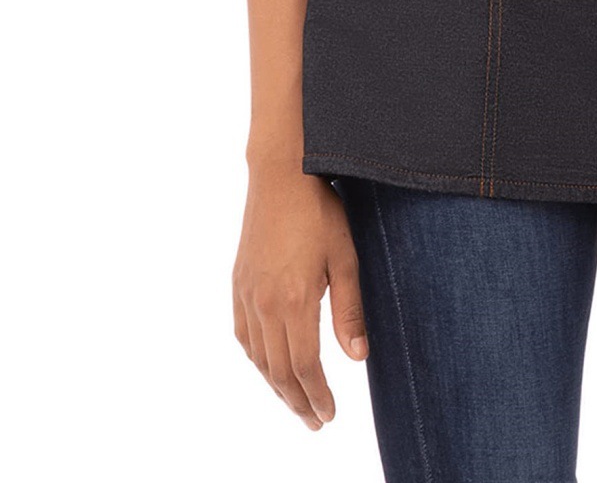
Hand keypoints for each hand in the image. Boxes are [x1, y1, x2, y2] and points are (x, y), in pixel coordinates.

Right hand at [233, 164, 368, 430]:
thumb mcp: (346, 258)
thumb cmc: (320, 212)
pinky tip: (268, 367)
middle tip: (315, 422)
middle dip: (298, 402)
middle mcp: (265, 304)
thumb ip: (350, 310)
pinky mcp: (238, 283)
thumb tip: (357, 358)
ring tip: (296, 402)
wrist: (281, 175)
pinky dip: (257, 361)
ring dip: (276, 387)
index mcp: (295, 301)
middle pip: (278, 371)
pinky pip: (243, 336)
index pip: (304, 366)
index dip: (317, 396)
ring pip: (258, 358)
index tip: (328, 415)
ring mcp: (247, 294)